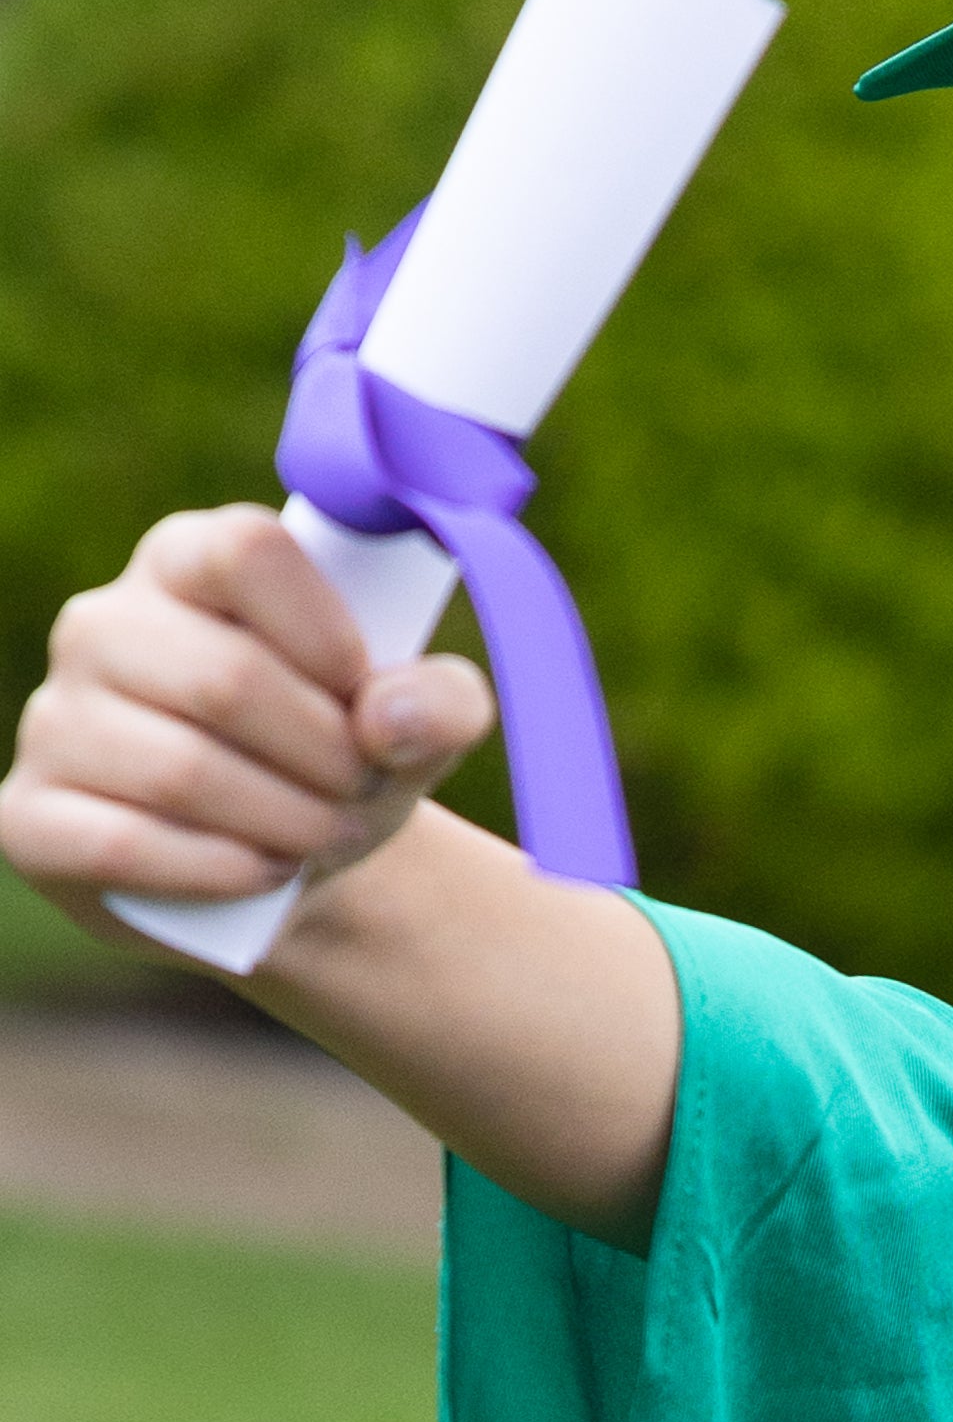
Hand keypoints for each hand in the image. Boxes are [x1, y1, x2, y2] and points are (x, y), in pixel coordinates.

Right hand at [0, 504, 497, 941]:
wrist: (291, 866)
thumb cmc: (346, 763)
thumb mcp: (419, 726)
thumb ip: (442, 701)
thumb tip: (391, 716)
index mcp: (187, 562)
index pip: (244, 551)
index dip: (327, 634)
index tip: (367, 696)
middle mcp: (103, 626)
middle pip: (224, 678)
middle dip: (324, 754)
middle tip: (358, 789)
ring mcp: (55, 720)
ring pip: (180, 770)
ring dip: (285, 820)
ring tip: (325, 833)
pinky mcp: (32, 818)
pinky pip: (123, 845)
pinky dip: (219, 870)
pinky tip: (264, 870)